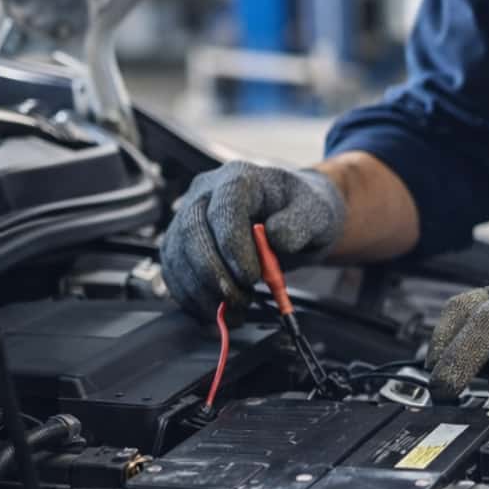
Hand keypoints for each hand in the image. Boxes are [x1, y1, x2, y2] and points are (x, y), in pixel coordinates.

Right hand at [159, 161, 346, 319]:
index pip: (225, 208)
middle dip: (214, 274)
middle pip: (192, 231)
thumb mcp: (315, 214)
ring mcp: (188, 216)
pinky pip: (173, 272)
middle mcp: (206, 193)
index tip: (252, 276)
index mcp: (239, 178)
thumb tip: (275, 238)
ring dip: (201, 290)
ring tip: (233, 308)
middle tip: (240, 299)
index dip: (233, 245)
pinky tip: (216, 310)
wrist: (293, 217)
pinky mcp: (181, 242)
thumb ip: (298, 223)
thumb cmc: (302, 211)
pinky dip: (191, 297)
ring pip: (177, 255)